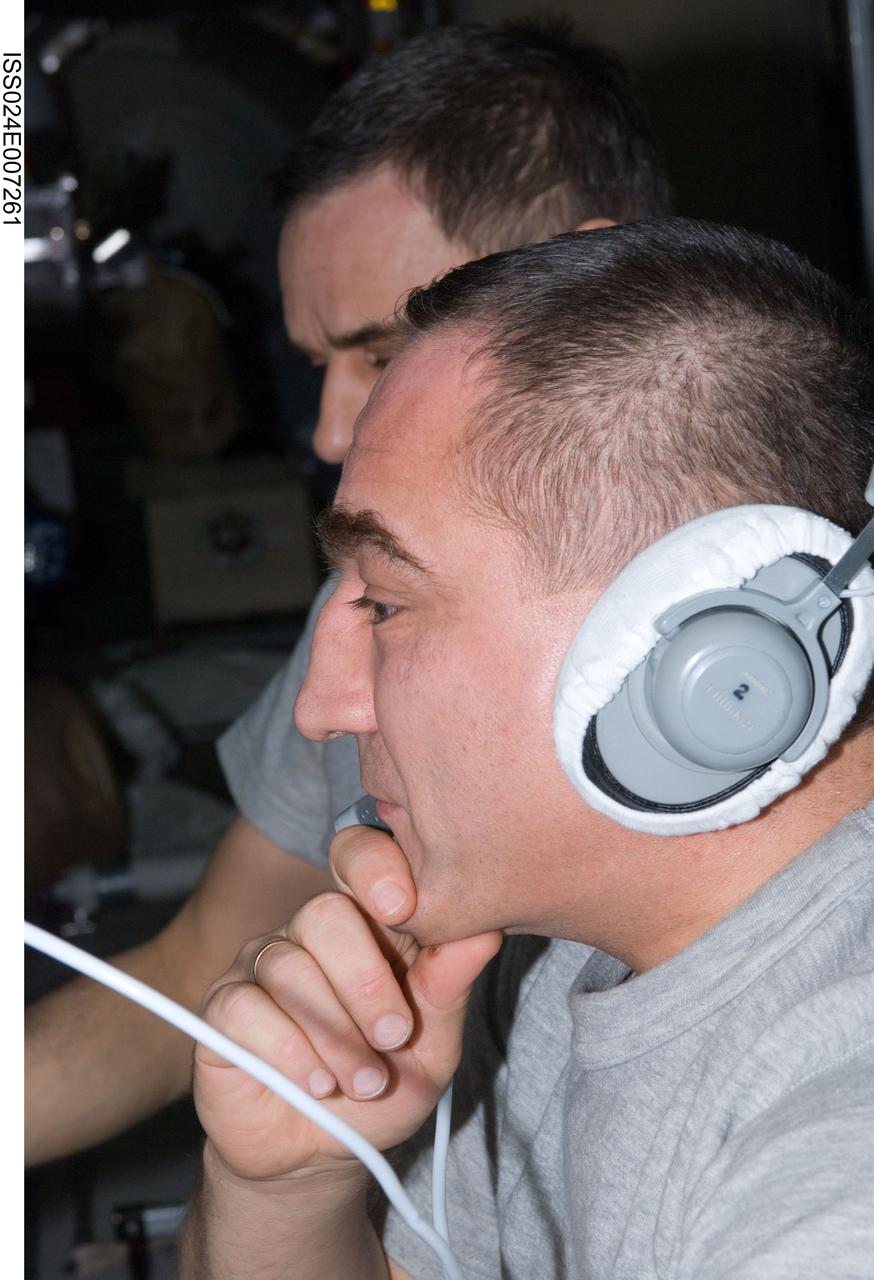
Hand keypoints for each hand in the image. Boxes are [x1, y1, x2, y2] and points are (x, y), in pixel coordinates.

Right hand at [193, 826, 501, 1184]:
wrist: (321, 1158)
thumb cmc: (380, 1089)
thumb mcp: (433, 1045)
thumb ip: (448, 985)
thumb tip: (485, 930)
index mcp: (364, 924)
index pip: (357, 856)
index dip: (375, 866)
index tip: (402, 908)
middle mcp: (307, 933)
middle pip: (324, 913)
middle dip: (365, 982)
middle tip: (393, 1038)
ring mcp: (260, 965)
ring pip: (289, 968)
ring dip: (335, 1035)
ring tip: (362, 1081)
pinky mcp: (221, 1008)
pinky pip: (248, 1009)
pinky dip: (290, 1052)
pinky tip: (315, 1082)